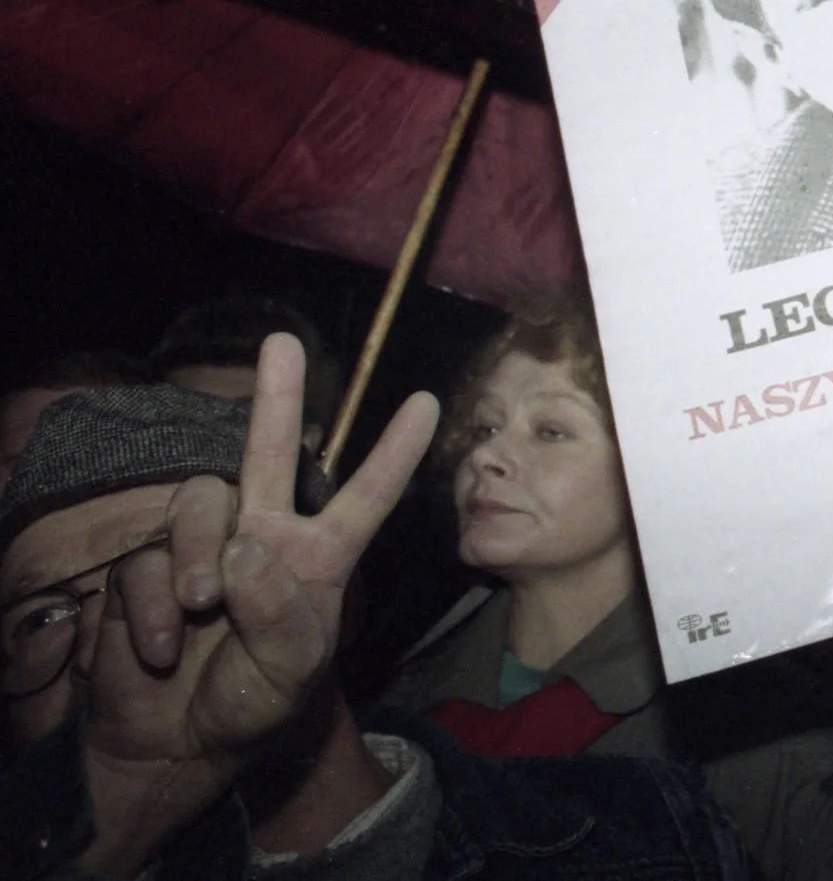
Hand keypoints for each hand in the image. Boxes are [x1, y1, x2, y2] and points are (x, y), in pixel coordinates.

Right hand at [77, 335, 438, 875]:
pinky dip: (152, 608)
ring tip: (200, 610)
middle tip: (284, 344)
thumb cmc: (250, 705)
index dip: (394, 454)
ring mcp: (204, 548)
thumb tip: (246, 549)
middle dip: (278, 396)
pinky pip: (147, 561)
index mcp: (318, 558)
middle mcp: (263, 538)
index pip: (365, 497)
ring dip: (196, 555)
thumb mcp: (290, 670)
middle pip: (271, 453)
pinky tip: (161, 648)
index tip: (426, 404)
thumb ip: (280, 612)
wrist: (173, 746)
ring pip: (201, 503)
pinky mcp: (147, 569)